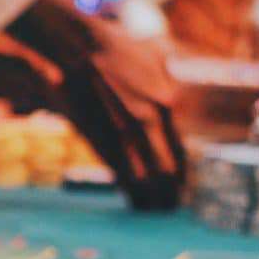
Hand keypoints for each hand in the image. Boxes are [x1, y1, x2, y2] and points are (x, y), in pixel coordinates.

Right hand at [12, 0, 183, 207]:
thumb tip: (174, 102)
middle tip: (171, 211)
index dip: (183, 178)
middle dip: (171, 196)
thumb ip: (167, 85)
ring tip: (155, 213)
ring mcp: (123, 131)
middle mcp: (149, 120)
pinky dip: (129, 190)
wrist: (74, 45)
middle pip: (166, 172)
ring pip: (144, 178)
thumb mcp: (155, 59)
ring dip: (151, 199)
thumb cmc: (113, 48)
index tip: (184, 193)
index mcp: (166, 103)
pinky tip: (134, 202)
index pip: (180, 153)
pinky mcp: (98, 138)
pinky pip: (119, 173)